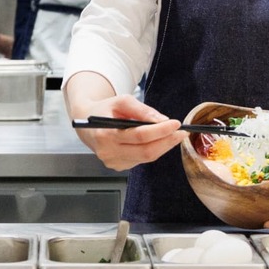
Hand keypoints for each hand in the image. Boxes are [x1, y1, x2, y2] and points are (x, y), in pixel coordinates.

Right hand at [73, 94, 188, 171]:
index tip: (175, 123)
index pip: (139, 135)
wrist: (88, 124)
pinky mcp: (118, 167)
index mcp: (105, 134)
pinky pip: (141, 160)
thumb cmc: (105, 110)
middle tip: (181, 132)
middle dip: (167, 141)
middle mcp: (107, 152)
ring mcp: (112, 162)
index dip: (160, 130)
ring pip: (146, 158)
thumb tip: (163, 120)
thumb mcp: (122, 101)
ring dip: (163, 146)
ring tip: (174, 135)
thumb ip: (142, 110)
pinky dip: (153, 150)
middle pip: (145, 151)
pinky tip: (158, 141)